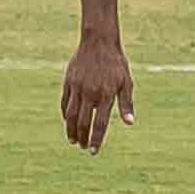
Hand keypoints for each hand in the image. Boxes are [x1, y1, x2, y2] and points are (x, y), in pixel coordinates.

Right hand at [61, 34, 134, 152]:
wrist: (99, 41)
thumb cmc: (116, 63)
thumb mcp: (126, 82)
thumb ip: (126, 103)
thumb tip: (129, 123)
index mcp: (106, 94)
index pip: (100, 123)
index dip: (96, 139)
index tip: (92, 151)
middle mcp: (90, 93)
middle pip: (83, 122)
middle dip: (82, 137)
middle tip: (82, 147)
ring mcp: (78, 87)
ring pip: (70, 114)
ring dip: (70, 130)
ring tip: (72, 140)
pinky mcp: (69, 82)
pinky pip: (65, 102)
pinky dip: (65, 114)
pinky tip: (68, 121)